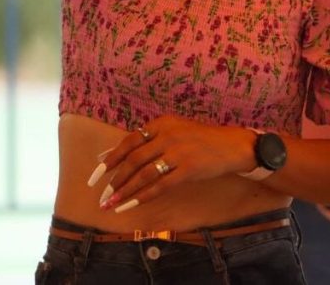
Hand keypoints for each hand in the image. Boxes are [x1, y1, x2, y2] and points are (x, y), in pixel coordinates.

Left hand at [89, 115, 254, 212]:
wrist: (234, 146)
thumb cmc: (202, 140)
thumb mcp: (175, 131)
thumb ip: (146, 141)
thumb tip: (109, 155)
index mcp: (163, 123)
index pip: (129, 142)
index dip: (109, 160)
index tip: (94, 177)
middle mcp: (168, 135)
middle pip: (133, 160)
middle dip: (114, 180)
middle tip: (101, 196)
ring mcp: (179, 152)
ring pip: (144, 175)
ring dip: (124, 191)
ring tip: (111, 205)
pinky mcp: (189, 169)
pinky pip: (160, 186)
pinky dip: (142, 197)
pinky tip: (131, 205)